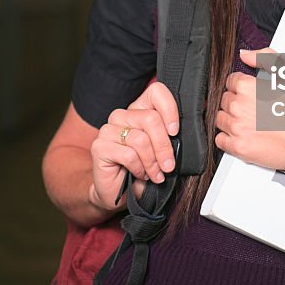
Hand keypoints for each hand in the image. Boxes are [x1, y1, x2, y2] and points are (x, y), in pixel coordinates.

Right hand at [89, 80, 178, 211]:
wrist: (119, 193)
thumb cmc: (143, 170)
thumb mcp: (161, 151)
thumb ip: (169, 137)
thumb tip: (185, 131)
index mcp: (139, 110)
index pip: (156, 91)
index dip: (169, 109)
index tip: (175, 131)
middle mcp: (122, 115)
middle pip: (151, 119)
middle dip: (164, 147)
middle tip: (168, 166)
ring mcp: (108, 129)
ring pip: (141, 139)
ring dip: (152, 162)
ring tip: (155, 174)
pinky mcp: (99, 146)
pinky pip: (128, 154)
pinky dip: (139, 168)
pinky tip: (140, 175)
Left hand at [215, 48, 284, 177]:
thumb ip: (267, 59)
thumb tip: (246, 54)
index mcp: (248, 87)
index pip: (231, 81)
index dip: (242, 86)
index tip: (252, 94)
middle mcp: (239, 107)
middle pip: (225, 100)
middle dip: (237, 102)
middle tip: (254, 109)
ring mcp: (238, 128)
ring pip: (220, 119)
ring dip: (231, 119)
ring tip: (250, 122)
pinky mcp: (239, 148)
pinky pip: (220, 140)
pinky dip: (228, 138)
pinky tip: (244, 135)